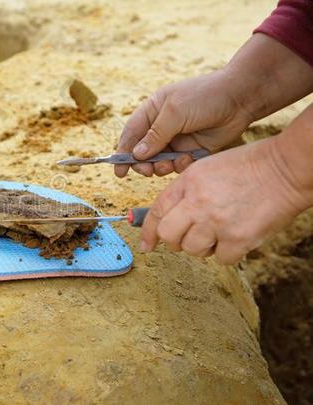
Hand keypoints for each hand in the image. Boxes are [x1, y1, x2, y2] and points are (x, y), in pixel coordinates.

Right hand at [115, 69, 253, 177]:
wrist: (241, 97)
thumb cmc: (204, 96)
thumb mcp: (174, 113)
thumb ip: (154, 136)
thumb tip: (136, 155)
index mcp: (152, 111)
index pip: (131, 134)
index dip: (123, 153)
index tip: (119, 171)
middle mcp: (162, 126)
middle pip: (142, 152)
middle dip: (143, 164)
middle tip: (147, 172)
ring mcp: (177, 139)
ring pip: (160, 161)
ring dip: (162, 166)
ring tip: (169, 164)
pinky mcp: (192, 149)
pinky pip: (178, 164)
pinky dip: (180, 165)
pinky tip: (188, 158)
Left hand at [139, 138, 309, 263]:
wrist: (285, 168)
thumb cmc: (248, 167)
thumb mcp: (206, 169)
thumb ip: (185, 192)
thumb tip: (170, 218)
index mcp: (188, 182)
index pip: (157, 211)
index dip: (148, 232)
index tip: (146, 245)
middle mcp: (198, 202)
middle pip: (168, 235)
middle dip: (175, 241)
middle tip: (189, 237)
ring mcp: (217, 221)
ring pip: (192, 250)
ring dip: (203, 247)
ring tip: (219, 232)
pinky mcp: (239, 238)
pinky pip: (220, 259)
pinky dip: (226, 253)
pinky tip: (235, 237)